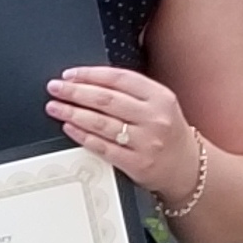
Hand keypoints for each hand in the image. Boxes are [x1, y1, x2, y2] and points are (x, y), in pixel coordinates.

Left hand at [46, 66, 201, 202]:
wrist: (187, 168)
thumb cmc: (167, 132)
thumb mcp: (159, 104)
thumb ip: (130, 91)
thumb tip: (88, 80)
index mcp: (160, 97)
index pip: (118, 79)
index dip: (89, 75)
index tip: (68, 74)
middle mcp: (154, 118)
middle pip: (106, 100)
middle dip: (75, 92)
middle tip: (54, 88)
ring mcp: (146, 142)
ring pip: (101, 123)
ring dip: (72, 113)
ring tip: (55, 107)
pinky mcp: (137, 164)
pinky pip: (103, 147)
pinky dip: (82, 136)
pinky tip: (69, 127)